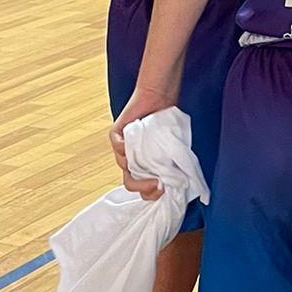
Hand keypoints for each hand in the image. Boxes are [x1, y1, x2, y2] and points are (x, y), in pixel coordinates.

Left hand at [111, 82, 175, 198]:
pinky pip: (118, 147)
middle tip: (158, 184)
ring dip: (138, 166)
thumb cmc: (168, 122)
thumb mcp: (173, 148)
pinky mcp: (116, 135)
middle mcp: (132, 160)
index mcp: (144, 166)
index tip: (164, 191)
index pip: (143, 188)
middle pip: (130, 182)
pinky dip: (126, 148)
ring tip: (151, 161)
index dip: (152, 193)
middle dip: (144, 187)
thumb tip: (175, 185)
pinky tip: (136, 145)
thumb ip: (171, 165)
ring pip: (124, 166)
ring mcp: (123, 149)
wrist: (161, 98)